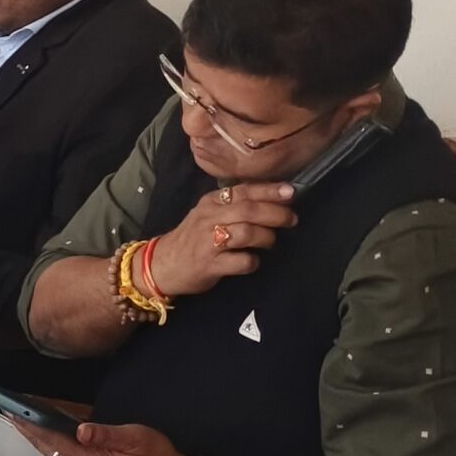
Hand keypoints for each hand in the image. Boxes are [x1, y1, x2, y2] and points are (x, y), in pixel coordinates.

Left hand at [10, 418, 201, 455]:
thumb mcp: (135, 438)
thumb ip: (106, 434)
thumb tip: (81, 430)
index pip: (52, 439)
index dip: (31, 424)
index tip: (13, 411)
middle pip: (46, 446)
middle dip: (26, 429)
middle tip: (7, 410)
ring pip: (51, 451)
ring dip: (35, 435)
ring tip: (19, 418)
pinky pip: (60, 454)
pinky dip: (48, 441)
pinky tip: (43, 431)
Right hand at [149, 181, 295, 297]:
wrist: (163, 264)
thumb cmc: (193, 238)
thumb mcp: (208, 215)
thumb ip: (234, 206)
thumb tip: (274, 200)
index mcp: (210, 203)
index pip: (243, 191)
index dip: (269, 190)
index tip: (290, 191)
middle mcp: (208, 218)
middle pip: (248, 210)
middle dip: (276, 213)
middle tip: (292, 220)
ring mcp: (208, 242)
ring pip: (247, 233)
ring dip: (266, 237)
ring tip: (270, 242)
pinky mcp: (210, 265)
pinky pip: (242, 261)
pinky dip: (253, 262)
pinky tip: (252, 261)